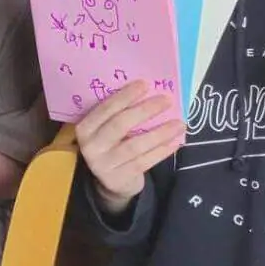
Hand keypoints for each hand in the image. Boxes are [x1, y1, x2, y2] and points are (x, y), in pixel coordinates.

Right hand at [74, 81, 184, 212]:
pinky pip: (144, 162)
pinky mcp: (119, 179)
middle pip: (120, 125)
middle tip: (166, 100)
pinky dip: (161, 151)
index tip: (144, 84)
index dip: (125, 96)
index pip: (105, 109)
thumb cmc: (112, 145)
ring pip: (135, 146)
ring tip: (179, 123)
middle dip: (145, 111)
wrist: (110, 181)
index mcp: (85, 129)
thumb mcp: (105, 130)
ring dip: (160, 133)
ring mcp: (104, 164)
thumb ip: (117, 115)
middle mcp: (90, 146)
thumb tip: (146, 93)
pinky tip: (175, 142)